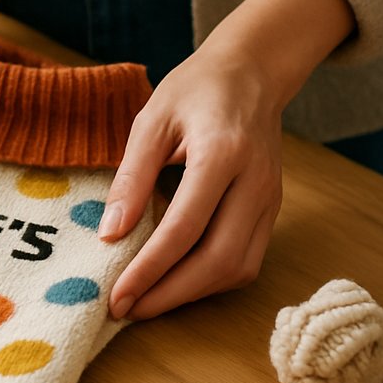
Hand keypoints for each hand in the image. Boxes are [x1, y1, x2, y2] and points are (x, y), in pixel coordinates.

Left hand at [100, 42, 284, 320]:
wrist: (252, 73)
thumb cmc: (195, 90)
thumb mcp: (151, 120)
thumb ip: (131, 177)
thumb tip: (110, 234)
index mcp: (223, 154)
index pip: (184, 229)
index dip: (149, 269)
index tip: (116, 295)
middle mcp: (255, 183)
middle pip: (218, 260)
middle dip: (170, 294)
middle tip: (126, 310)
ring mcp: (270, 199)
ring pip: (238, 268)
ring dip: (191, 294)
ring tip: (146, 302)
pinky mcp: (272, 209)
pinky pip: (247, 259)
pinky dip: (211, 280)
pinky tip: (177, 282)